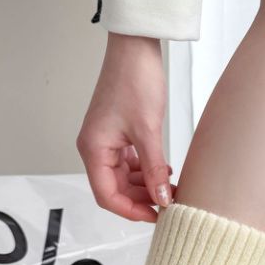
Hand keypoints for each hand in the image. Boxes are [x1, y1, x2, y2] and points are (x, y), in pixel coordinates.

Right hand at [76, 33, 174, 222]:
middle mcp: (96, 147)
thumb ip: (154, 169)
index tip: (156, 216)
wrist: (136, 48)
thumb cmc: (134, 81)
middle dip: (142, 199)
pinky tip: (164, 170)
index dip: (131, 211)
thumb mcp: (149, 131)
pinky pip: (130, 162)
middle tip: (169, 203)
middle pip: (115, 189)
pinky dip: (146, 169)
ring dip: (146, 185)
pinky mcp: (118, 133)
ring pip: (124, 177)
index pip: (107, 196)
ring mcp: (107, 140)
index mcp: (94, 149)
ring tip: (170, 187)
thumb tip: (161, 199)